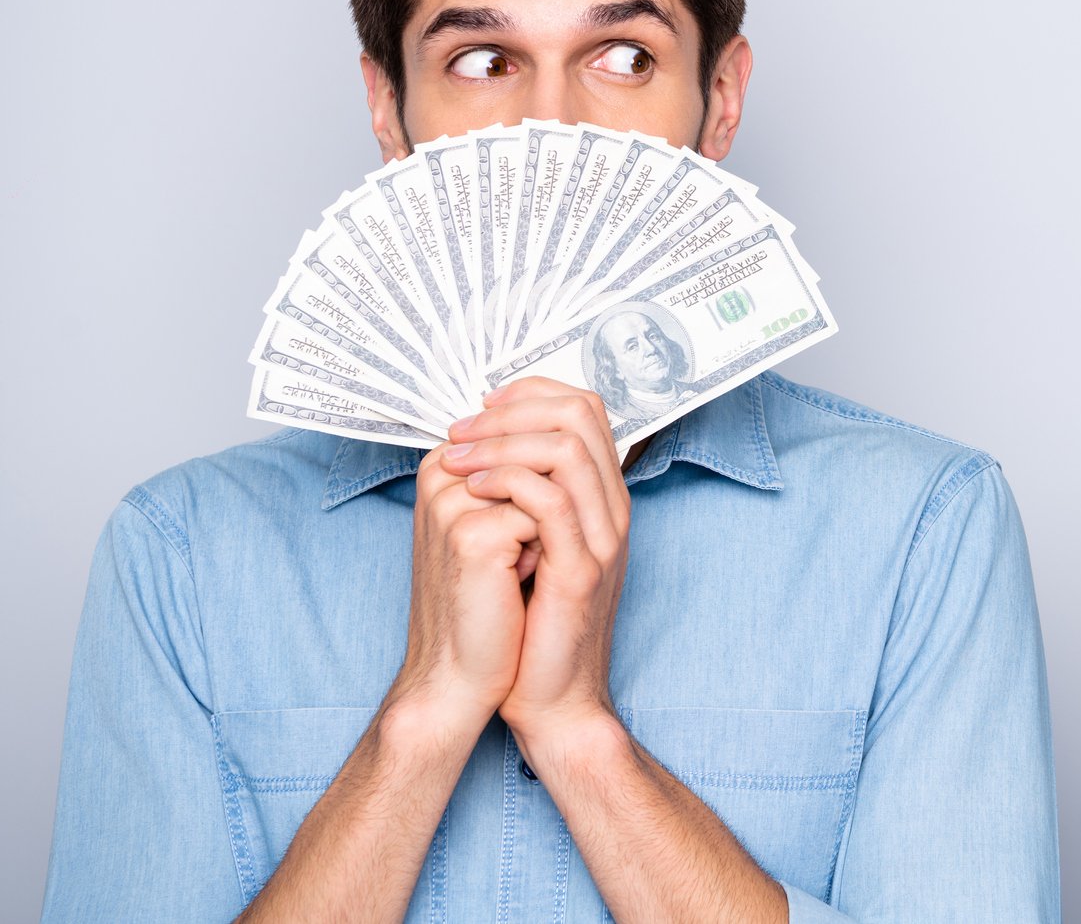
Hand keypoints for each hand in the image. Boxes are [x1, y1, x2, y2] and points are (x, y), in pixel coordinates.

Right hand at [389, 440, 539, 741]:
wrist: (465, 672)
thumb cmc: (492, 600)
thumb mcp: (513, 522)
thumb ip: (529, 469)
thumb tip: (576, 420)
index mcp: (448, 461)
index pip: (533, 413)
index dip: (565, 463)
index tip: (536, 518)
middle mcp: (441, 470)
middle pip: (547, 439)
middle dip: (561, 493)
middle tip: (529, 548)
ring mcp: (451, 501)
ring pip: (550, 480)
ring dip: (555, 525)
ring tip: (518, 566)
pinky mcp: (470, 534)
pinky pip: (545, 516)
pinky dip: (547, 552)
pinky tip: (514, 584)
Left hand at [440, 378, 631, 755]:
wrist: (549, 699)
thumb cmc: (529, 626)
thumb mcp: (530, 547)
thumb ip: (524, 497)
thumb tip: (481, 446)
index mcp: (602, 499)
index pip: (585, 409)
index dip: (532, 393)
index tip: (481, 407)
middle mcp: (611, 511)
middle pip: (581, 414)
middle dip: (513, 408)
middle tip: (463, 429)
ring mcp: (601, 539)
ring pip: (566, 448)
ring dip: (502, 440)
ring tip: (458, 458)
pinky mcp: (579, 571)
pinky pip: (550, 502)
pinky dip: (506, 482)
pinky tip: (471, 489)